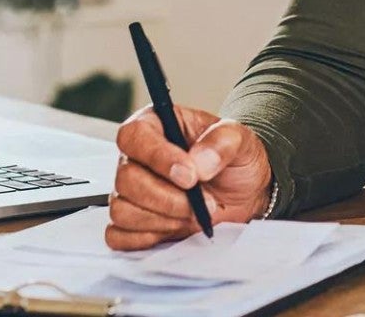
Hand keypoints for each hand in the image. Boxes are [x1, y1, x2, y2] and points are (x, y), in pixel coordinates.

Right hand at [107, 105, 272, 249]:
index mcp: (155, 126)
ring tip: (194, 214)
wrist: (244, 193)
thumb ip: (222, 142)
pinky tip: (176, 228)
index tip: (190, 176)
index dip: (158, 158)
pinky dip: (147, 237)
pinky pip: (120, 236)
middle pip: (126, 178)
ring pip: (122, 210)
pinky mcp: (131, 223)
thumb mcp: (240, 140)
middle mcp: (136, 158)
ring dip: (163, 220)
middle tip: (204, 202)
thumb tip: (199, 162)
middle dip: (168, 198)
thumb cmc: (234, 159)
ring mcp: (130, 192)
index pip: (134, 136)